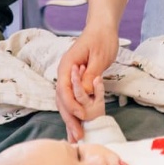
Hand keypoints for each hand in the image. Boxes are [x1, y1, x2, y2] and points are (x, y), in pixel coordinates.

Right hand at [56, 22, 119, 140]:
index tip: (80, 115)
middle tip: (77, 136)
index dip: (71, 104)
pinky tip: (77, 125)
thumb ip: (90, 75)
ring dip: (70, 118)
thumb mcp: (99, 56)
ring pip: (64, 102)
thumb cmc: (102, 39)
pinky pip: (71, 98)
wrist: (102, 28)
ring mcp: (68, 77)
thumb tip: (83, 92)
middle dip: (68, 118)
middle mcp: (64, 73)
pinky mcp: (75, 81)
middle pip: (61, 99)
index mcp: (67, 65)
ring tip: (76, 136)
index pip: (63, 89)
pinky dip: (74, 112)